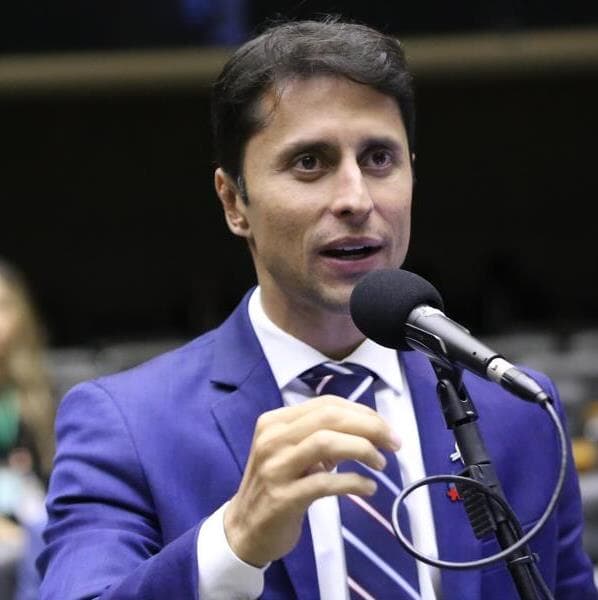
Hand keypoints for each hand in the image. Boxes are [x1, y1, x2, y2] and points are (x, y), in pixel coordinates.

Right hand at [223, 395, 399, 566]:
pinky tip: (368, 488)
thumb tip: (368, 429)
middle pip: (329, 418)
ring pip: (326, 442)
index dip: (362, 412)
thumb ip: (320, 435)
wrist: (244, 530)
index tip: (386, 427)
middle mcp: (272, 438)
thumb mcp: (292, 452)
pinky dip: (353, 482)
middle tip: (394, 443)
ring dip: (363, 449)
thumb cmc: (275, 485)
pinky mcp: (283, 497)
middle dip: (369, 426)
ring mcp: (276, 467)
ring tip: (381, 463)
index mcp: (275, 421)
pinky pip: (325, 483)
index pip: (326, 404)